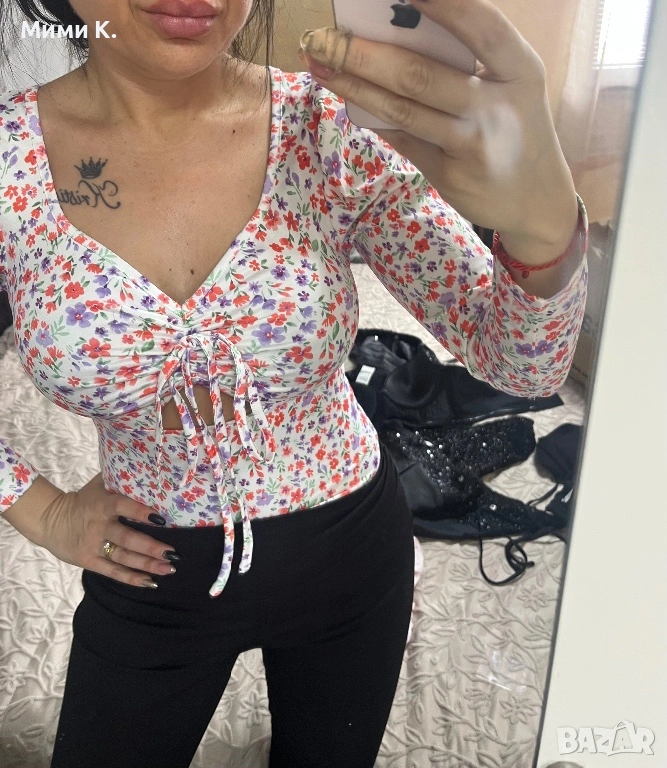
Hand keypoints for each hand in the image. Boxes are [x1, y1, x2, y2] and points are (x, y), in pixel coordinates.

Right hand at [40, 472, 177, 587]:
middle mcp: (98, 526)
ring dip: (147, 564)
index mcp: (102, 504)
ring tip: (168, 568)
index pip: (123, 507)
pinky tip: (150, 581)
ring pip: (123, 557)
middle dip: (151, 547)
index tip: (161, 518)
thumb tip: (147, 463)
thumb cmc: (84, 500)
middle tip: (172, 553)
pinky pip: (112, 572)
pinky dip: (131, 578)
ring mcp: (93, 546)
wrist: (50, 520)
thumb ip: (120, 476)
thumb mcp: (99, 485)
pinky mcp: (89, 561)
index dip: (141, 512)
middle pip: (127, 539)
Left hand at [299, 0, 578, 262]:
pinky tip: (348, 97)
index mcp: (520, 69)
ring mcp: (472, 145)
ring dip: (353, 85)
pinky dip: (372, 116)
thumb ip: (470, 60)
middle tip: (322, 38)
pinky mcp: (451, 175)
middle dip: (362, 53)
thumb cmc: (516, 128)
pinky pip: (402, 138)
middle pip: (419, 74)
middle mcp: (498, 107)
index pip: (481, 26)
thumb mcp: (512, 85)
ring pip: (401, 110)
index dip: (443, 3)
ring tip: (320, 64)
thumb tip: (397, 27)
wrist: (537, 201)